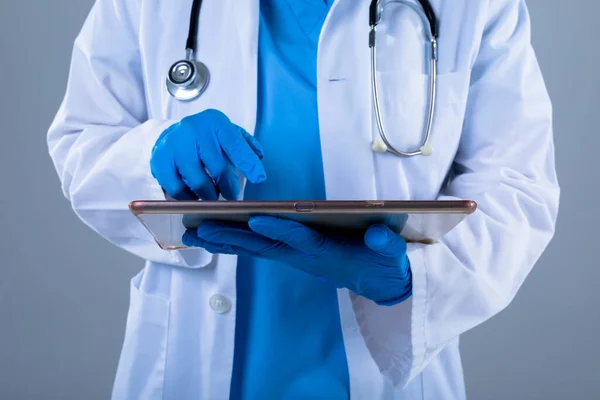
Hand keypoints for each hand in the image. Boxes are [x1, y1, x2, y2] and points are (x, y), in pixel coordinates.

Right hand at [150, 109, 265, 199]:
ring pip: (198, 182)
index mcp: (215, 122)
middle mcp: (194, 130)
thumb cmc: (206, 138)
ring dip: (210, 194)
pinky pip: (178, 189)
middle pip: (218, 168)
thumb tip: (259, 155)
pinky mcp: (159, 161)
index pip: (235, 144)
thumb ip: (245, 144)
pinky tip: (194, 194)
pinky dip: (190, 197)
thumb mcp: (227, 134)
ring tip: (212, 193)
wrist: (171, 135)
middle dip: (229, 187)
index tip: (259, 178)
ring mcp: (174, 145)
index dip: (248, 163)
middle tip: (232, 194)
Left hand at [183, 217, 411, 304]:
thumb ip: (387, 244)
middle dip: (232, 237)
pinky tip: (216, 238)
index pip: (300, 239)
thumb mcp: (392, 255)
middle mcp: (304, 256)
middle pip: (264, 245)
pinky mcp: (294, 255)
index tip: (256, 218)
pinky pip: (261, 249)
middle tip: (199, 229)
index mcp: (327, 252)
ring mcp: (296, 257)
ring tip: (193, 234)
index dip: (279, 229)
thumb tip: (377, 235)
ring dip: (225, 241)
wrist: (381, 284)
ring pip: (256, 248)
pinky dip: (237, 243)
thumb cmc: (384, 265)